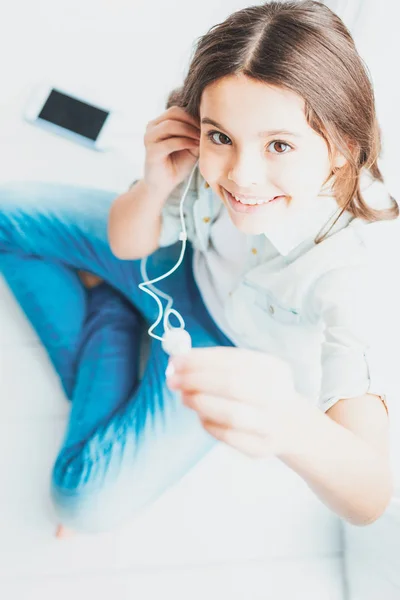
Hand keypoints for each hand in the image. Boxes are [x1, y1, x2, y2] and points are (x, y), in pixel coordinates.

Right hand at [143, 106, 199, 197]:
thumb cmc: (178, 164)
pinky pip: (170, 142)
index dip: (193, 115)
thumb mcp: (191, 145)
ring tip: (201, 138)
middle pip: (173, 113)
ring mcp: (149, 138)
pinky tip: (195, 146)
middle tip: (205, 130)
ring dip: (189, 130)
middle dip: (192, 121)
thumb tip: (209, 121)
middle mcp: (152, 127)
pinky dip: (185, 142)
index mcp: (159, 123)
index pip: (177, 110)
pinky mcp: (151, 151)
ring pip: (170, 125)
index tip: (208, 124)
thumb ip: (195, 132)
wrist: (164, 185)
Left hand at [166, 347, 305, 457]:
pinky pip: (228, 437)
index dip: (201, 359)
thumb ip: (216, 364)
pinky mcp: (261, 448)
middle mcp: (277, 395)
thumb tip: (179, 362)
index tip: (176, 360)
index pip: (233, 359)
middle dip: (197, 381)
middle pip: (233, 385)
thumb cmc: (259, 391)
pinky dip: (209, 424)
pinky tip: (202, 416)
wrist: (293, 426)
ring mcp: (271, 423)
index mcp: (273, 368)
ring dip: (201, 403)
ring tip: (185, 397)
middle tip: (173, 380)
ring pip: (232, 414)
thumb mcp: (249, 370)